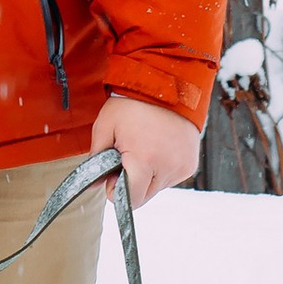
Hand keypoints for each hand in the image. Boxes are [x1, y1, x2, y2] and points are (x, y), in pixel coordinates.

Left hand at [89, 93, 204, 207]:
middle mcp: (168, 168)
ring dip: (148, 177)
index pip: (130, 199)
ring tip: (145, 148)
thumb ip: (96, 159)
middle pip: (144, 196)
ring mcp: (182, 167)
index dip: (116, 189)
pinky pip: (170, 178)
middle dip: (132, 183)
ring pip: (157, 188)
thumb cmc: (132, 103)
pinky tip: (158, 148)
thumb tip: (91, 185)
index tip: (113, 172)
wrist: (167, 83)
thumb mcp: (105, 126)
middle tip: (127, 157)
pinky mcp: (190, 164)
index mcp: (145, 161)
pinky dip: (161, 170)